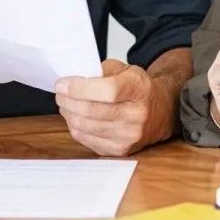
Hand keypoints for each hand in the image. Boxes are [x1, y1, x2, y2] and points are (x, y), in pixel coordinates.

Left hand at [55, 60, 171, 156]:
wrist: (160, 112)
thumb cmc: (138, 89)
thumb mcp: (125, 70)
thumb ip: (101, 71)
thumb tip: (72, 82)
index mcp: (139, 89)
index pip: (107, 91)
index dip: (79, 88)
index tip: (62, 84)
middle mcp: (137, 115)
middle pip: (91, 110)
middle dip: (67, 100)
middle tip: (60, 92)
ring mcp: (128, 136)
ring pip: (84, 126)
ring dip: (68, 113)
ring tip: (65, 104)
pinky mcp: (119, 150)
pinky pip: (86, 139)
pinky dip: (75, 127)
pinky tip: (75, 117)